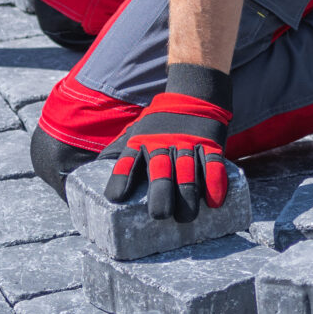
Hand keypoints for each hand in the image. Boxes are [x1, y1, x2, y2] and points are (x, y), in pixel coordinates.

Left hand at [103, 64, 233, 221]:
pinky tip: (214, 202)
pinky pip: (214, 165)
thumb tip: (97, 170)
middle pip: (160, 171)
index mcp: (141, 142)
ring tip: (186, 217)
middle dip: (160, 194)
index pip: (127, 161)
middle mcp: (163, 143)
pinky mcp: (211, 144)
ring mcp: (188, 144)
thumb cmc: (160, 124)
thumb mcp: (137, 132)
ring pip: (187, 172)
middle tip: (159, 215)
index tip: (116, 197)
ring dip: (187, 195)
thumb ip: (120, 151)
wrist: (193, 96)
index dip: (121, 178)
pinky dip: (215, 183)